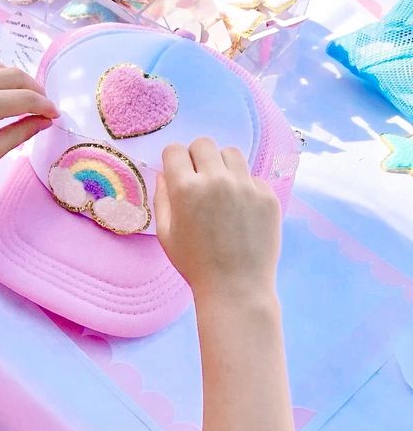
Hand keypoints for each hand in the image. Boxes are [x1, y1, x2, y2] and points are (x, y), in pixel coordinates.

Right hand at [154, 138, 280, 300]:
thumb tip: (165, 174)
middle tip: (199, 178)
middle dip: (196, 157)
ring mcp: (245, 186)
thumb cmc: (194, 263)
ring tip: (222, 188)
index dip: (173, 160)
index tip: (177, 172)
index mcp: (186, 189)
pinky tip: (240, 209)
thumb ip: (162, 198)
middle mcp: (216, 180)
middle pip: (204, 144)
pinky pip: (252, 176)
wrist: (236, 286)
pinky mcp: (267, 196)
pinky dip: (244, 186)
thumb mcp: (166, 233)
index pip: (175, 150)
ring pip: (231, 153)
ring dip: (222, 165)